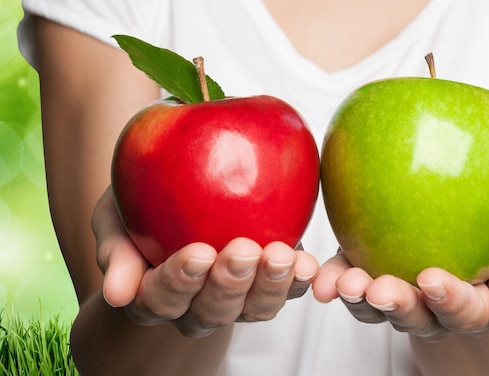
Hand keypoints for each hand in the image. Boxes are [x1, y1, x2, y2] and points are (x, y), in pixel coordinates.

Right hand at [92, 186, 318, 337]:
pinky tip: (307, 262)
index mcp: (153, 295)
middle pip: (212, 311)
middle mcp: (194, 307)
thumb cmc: (139, 207)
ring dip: (270, 285)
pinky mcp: (267, 284)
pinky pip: (286, 290)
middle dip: (228, 284)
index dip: (178, 282)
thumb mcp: (115, 217)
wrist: (178, 198)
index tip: (197, 253)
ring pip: (254, 309)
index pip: (159, 299)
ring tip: (281, 256)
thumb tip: (115, 294)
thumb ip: (115, 250)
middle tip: (242, 251)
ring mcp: (235, 300)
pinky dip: (298, 279)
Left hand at [312, 200, 488, 340]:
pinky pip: (348, 280)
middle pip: (415, 317)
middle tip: (379, 289)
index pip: (465, 310)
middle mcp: (432, 306)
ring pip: (376, 307)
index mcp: (475, 303)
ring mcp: (398, 288)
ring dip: (358, 299)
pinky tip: (319, 276)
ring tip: (342, 284)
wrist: (478, 196)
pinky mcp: (369, 268)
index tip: (431, 277)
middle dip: (396, 306)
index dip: (449, 300)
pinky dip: (333, 279)